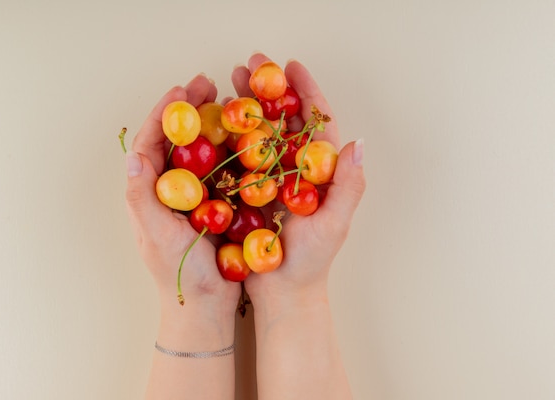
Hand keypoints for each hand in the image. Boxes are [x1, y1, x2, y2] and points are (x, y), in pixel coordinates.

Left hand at [125, 73, 240, 312]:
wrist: (206, 306)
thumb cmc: (179, 274)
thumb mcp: (158, 235)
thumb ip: (143, 196)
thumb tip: (133, 154)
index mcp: (147, 193)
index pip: (151, 143)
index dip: (165, 114)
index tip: (182, 90)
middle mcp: (167, 189)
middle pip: (176, 138)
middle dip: (190, 109)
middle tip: (209, 83)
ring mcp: (192, 195)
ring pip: (199, 149)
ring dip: (211, 122)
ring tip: (227, 99)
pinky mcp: (213, 203)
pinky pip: (220, 168)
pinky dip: (230, 147)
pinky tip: (244, 133)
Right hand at [231, 53, 365, 305]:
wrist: (282, 292)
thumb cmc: (312, 261)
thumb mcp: (334, 224)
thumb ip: (347, 186)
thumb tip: (358, 144)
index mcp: (319, 170)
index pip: (315, 121)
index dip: (304, 90)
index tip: (290, 65)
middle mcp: (294, 168)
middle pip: (282, 119)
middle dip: (267, 89)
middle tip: (249, 64)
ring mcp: (270, 178)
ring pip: (258, 133)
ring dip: (246, 105)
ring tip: (229, 81)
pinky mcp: (248, 191)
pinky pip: (237, 157)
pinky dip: (228, 136)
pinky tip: (214, 119)